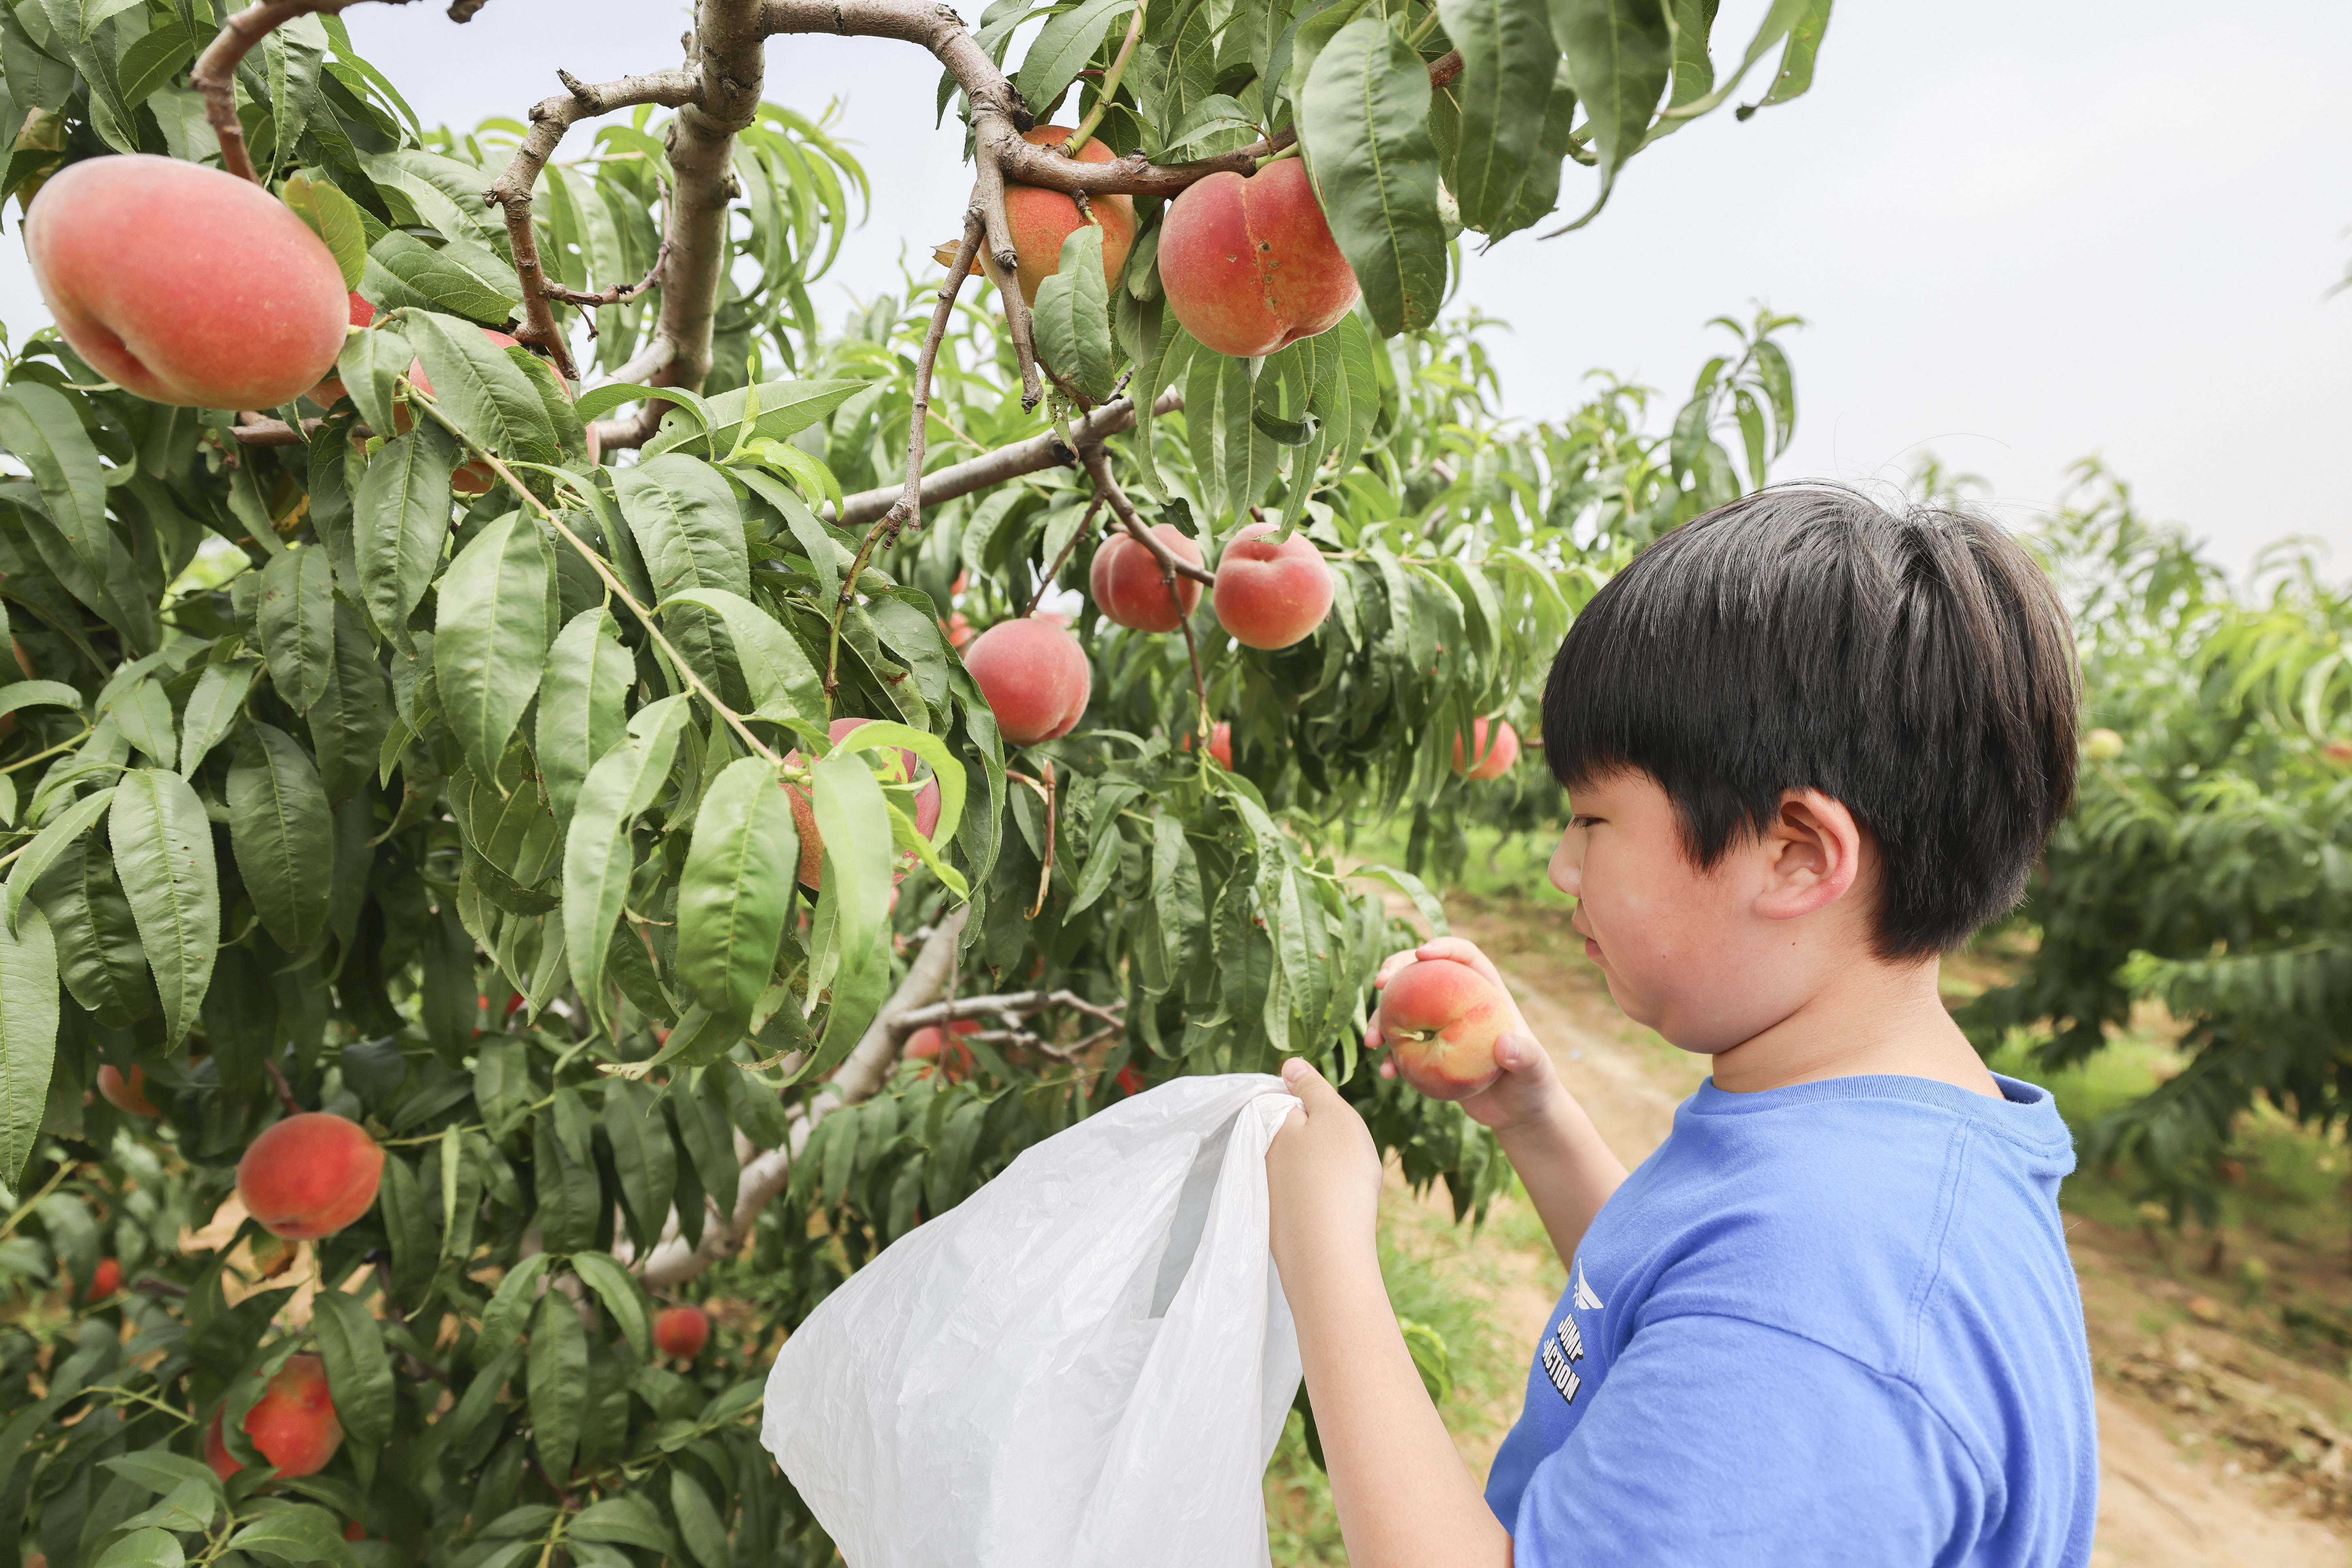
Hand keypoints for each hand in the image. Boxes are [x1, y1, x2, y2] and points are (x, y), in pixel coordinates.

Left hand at [1266, 1058, 1382, 1282]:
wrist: (1330, 1253)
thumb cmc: (1338, 1175)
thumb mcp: (1333, 1116)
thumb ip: (1310, 1087)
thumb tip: (1288, 1064)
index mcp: (1269, 1126)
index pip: (1284, 1102)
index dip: (1316, 1109)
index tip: (1338, 1128)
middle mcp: (1259, 1157)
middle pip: (1291, 1138)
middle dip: (1317, 1142)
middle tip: (1346, 1158)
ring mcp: (1265, 1193)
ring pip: (1296, 1170)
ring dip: (1317, 1173)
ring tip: (1344, 1186)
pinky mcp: (1275, 1225)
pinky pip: (1299, 1201)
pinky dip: (1315, 1201)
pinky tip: (1334, 1211)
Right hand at [1364, 938, 1564, 1135]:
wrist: (1518, 1112)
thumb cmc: (1533, 1085)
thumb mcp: (1536, 1072)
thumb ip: (1527, 1057)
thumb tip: (1505, 1044)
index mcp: (1487, 994)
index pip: (1465, 957)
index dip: (1444, 947)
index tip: (1421, 953)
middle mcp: (1459, 1003)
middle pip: (1423, 973)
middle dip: (1396, 971)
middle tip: (1379, 984)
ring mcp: (1441, 1027)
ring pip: (1403, 1009)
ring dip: (1381, 1019)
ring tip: (1372, 1042)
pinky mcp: (1429, 1052)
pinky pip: (1402, 1047)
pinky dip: (1390, 1056)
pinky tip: (1387, 1073)